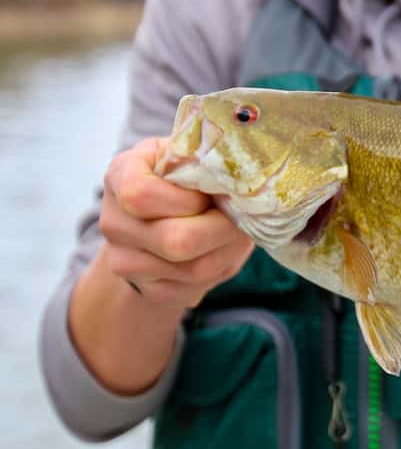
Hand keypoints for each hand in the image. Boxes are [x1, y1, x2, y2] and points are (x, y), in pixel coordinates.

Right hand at [98, 137, 253, 309]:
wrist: (168, 221)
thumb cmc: (186, 181)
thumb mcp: (192, 158)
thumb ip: (206, 163)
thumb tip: (236, 181)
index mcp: (121, 176)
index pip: (141, 195)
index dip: (187, 199)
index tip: (209, 194)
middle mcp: (113, 222)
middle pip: (174, 240)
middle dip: (222, 228)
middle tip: (239, 217)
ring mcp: (125, 260)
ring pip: (194, 268)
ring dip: (228, 249)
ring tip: (235, 232)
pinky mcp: (148, 290)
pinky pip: (197, 287)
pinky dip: (222, 267)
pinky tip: (223, 250)